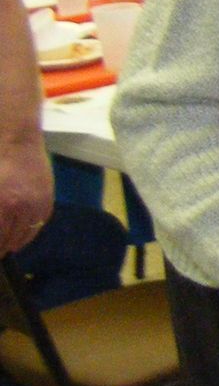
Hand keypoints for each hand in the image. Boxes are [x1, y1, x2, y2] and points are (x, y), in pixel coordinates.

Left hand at [0, 138, 53, 256]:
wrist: (14, 139)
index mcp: (2, 206)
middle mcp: (21, 210)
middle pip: (7, 242)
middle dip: (1, 247)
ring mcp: (37, 206)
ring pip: (24, 237)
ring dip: (11, 243)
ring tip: (4, 244)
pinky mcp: (47, 202)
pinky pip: (36, 226)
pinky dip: (26, 232)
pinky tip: (17, 232)